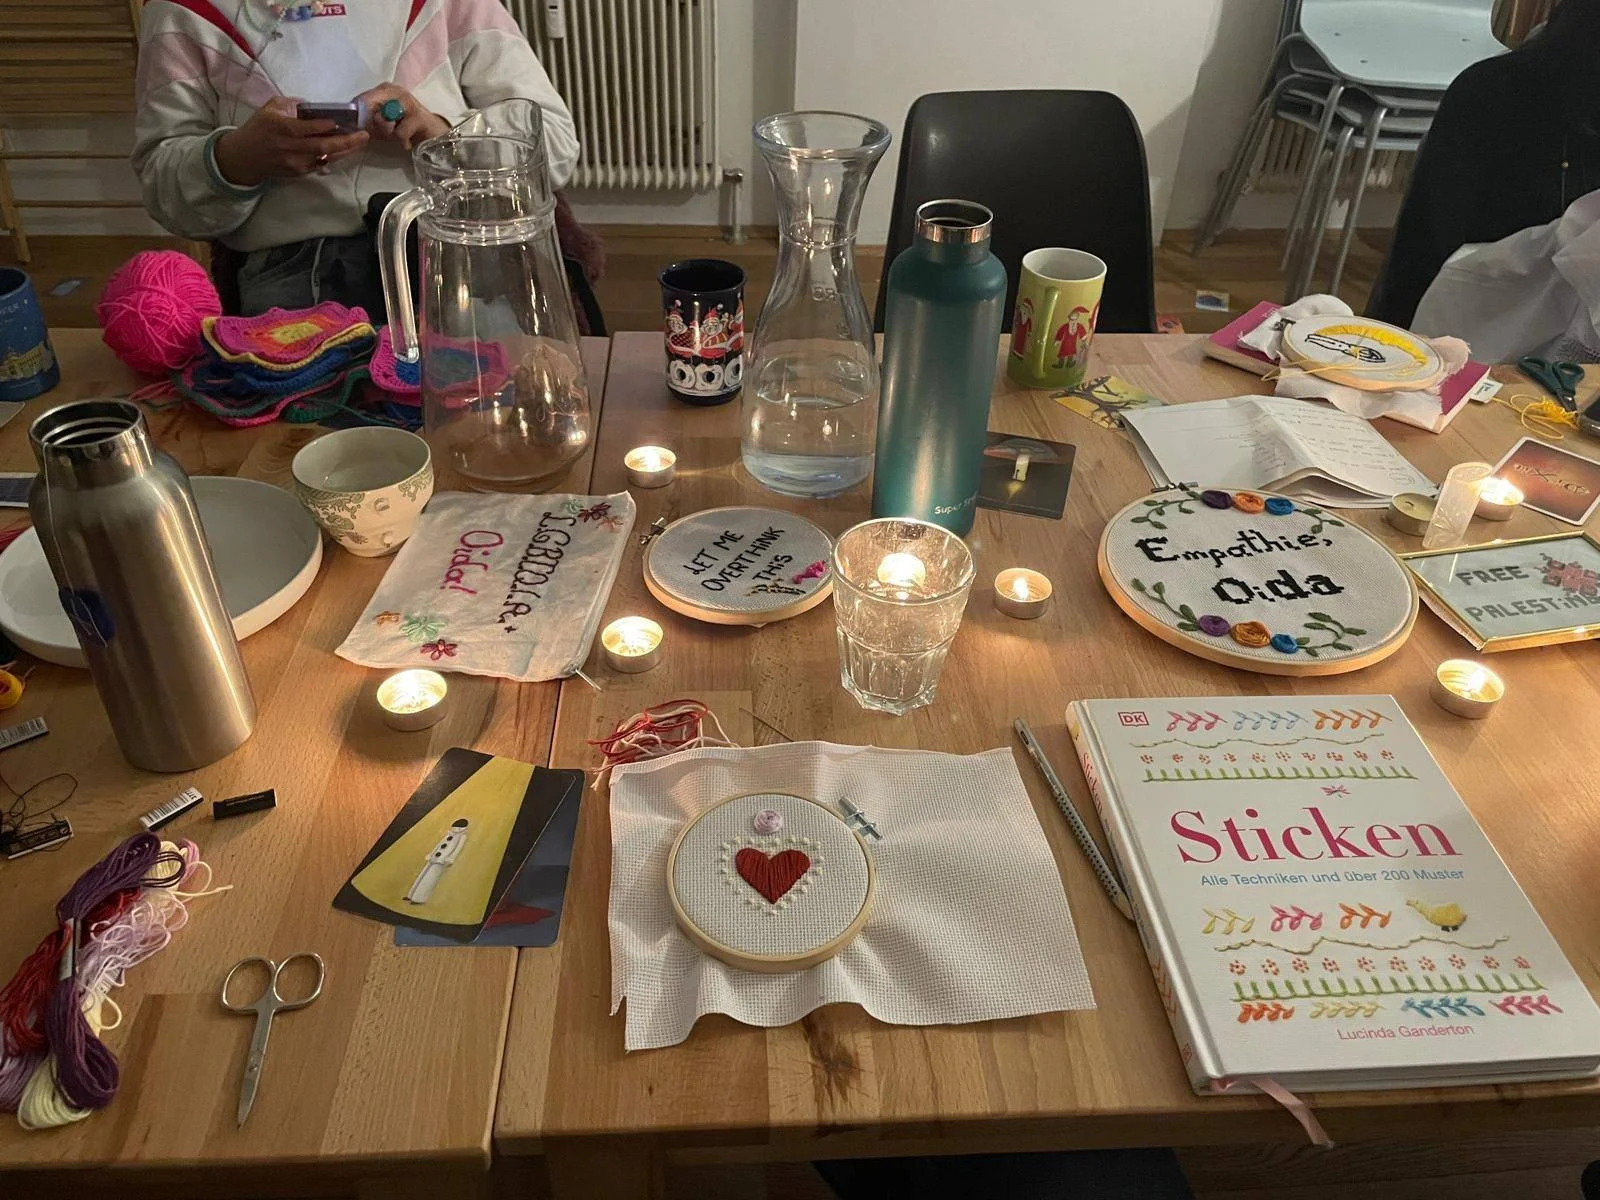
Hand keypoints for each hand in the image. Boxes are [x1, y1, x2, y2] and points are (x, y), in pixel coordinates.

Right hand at [213, 97, 368, 186]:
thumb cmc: (258, 129)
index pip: (310, 127)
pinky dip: (333, 157)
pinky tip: (344, 150)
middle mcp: (291, 147)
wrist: (244, 157)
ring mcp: (296, 162)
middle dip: (347, 141)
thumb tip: (311, 105)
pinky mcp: (299, 172)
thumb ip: (291, 104)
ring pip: (326, 157)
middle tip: (364, 135)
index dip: (328, 125)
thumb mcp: (270, 109)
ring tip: (359, 142)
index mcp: (283, 128)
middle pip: (324, 145)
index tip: (344, 120)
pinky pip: (321, 164)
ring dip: (345, 150)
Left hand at [357, 84, 450, 150]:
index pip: (361, 98)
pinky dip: (401, 141)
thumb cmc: (405, 128)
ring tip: (395, 136)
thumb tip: (350, 125)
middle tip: (381, 134)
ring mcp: (408, 102)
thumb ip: (367, 120)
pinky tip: (406, 142)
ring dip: (387, 132)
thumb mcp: (383, 124)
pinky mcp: (419, 117)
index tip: (360, 128)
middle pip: (369, 105)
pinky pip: (399, 132)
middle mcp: (396, 91)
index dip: (356, 115)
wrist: (433, 134)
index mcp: (385, 89)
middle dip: (371, 124)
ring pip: (383, 118)